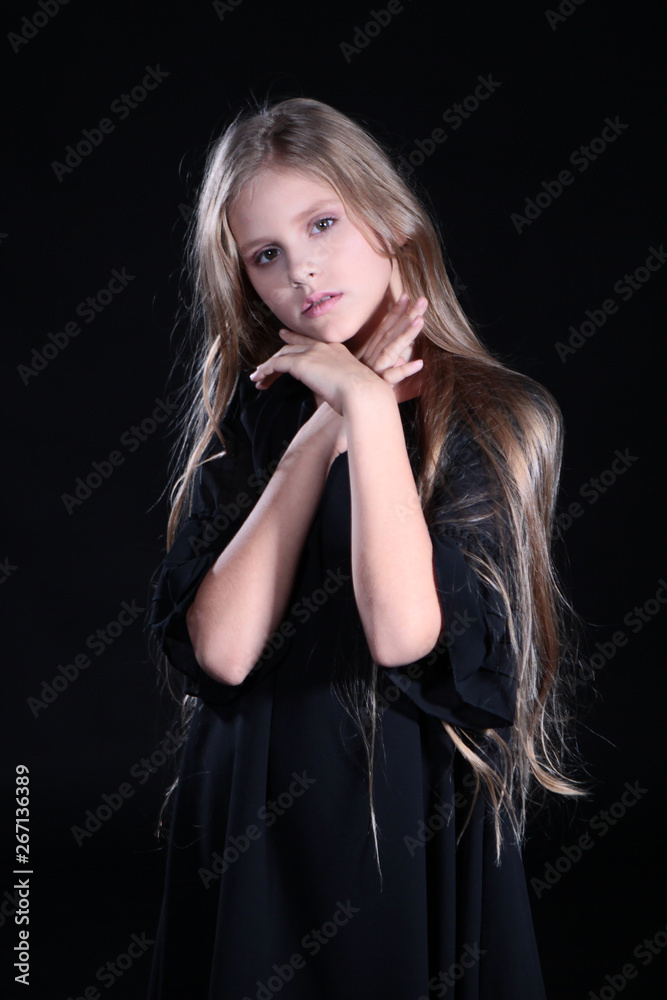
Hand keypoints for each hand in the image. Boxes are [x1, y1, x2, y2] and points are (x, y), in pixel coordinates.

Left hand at [249, 335, 379, 415]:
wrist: (363, 393)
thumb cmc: (363, 396)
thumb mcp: (351, 386)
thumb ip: (338, 385)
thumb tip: (331, 395)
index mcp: (337, 350)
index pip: (310, 342)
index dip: (295, 340)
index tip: (284, 336)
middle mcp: (323, 347)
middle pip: (293, 348)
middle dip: (277, 357)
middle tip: (264, 365)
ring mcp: (312, 353)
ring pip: (282, 355)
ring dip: (267, 367)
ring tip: (257, 378)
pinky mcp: (301, 363)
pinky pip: (277, 364)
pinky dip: (266, 370)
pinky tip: (260, 378)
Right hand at [351, 293, 426, 403]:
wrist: (338, 405)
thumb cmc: (348, 391)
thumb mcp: (365, 374)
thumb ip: (381, 363)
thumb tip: (398, 357)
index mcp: (369, 354)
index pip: (384, 329)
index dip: (396, 312)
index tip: (407, 296)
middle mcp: (372, 359)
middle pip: (390, 333)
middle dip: (406, 315)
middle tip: (422, 300)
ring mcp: (374, 371)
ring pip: (391, 349)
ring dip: (405, 335)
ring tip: (420, 321)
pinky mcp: (377, 385)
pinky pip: (391, 377)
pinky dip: (404, 370)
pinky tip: (419, 363)